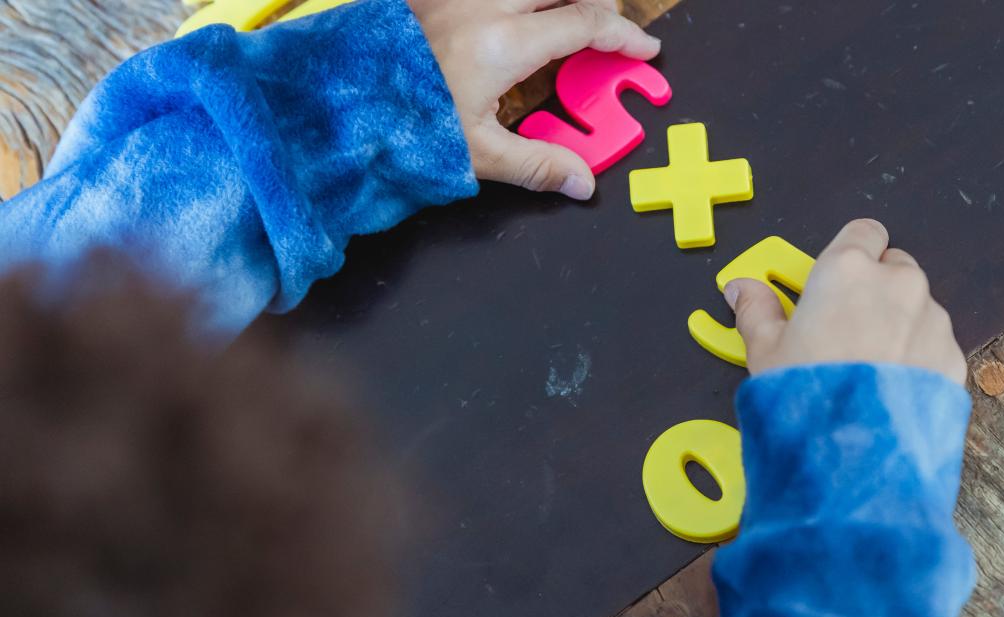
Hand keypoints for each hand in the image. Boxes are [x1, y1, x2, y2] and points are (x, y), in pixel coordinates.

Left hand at [407, 0, 660, 199]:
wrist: (332, 102)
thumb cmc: (400, 125)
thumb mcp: (473, 151)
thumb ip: (535, 163)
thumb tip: (582, 183)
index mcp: (504, 43)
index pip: (585, 24)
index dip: (622, 37)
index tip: (643, 50)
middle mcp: (483, 4)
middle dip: (595, 3)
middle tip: (606, 31)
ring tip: (563, 22)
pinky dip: (515, 3)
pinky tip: (511, 22)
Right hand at [724, 219, 966, 382]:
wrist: (853, 453)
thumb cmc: (806, 394)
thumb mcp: (765, 350)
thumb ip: (756, 310)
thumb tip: (741, 290)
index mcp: (848, 269)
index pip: (864, 231)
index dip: (852, 252)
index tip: (837, 277)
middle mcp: (898, 283)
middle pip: (894, 267)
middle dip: (876, 288)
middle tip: (847, 328)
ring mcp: (932, 319)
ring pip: (918, 307)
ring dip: (900, 324)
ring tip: (869, 368)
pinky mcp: (953, 356)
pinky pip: (936, 345)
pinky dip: (919, 359)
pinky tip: (891, 390)